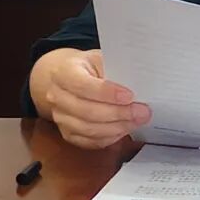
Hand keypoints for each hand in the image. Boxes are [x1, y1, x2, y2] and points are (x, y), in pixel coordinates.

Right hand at [31, 48, 151, 148]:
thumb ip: (114, 70)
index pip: (84, 86)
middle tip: (142, 112)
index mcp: (64, 72)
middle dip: (118, 113)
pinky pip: (89, 141)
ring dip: (117, 127)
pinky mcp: (67, 133)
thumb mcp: (98, 58)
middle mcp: (57, 97)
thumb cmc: (86, 67)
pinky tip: (124, 129)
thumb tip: (138, 85)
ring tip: (137, 121)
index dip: (107, 93)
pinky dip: (109, 137)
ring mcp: (60, 117)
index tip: (129, 96)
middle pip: (87, 111)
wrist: (62, 77)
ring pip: (89, 129)